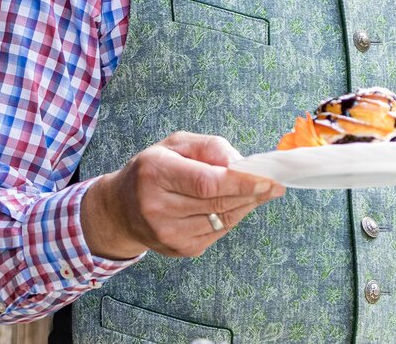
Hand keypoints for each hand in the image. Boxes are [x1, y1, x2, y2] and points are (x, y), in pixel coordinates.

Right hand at [82, 131, 284, 258]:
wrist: (120, 209)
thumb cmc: (152, 170)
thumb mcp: (175, 145)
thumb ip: (210, 146)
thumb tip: (241, 163)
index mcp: (155, 173)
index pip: (206, 182)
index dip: (241, 183)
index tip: (268, 179)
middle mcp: (158, 207)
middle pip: (218, 203)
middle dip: (252, 194)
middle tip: (275, 185)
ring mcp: (168, 233)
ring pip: (223, 220)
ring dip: (246, 206)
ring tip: (258, 192)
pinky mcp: (179, 249)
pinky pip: (218, 232)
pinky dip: (232, 218)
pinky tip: (233, 206)